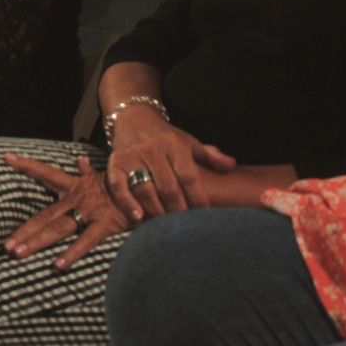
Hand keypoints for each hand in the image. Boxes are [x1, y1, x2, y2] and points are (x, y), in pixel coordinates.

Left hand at [3, 155, 133, 269]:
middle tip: (6, 246)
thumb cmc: (128, 186)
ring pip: (57, 228)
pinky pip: (86, 241)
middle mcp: (78, 198)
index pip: (46, 173)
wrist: (152, 187)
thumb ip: (88, 171)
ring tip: (18, 253)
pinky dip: (72, 253)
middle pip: (44, 215)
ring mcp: (90, 211)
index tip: (6, 158)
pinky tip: (58, 264)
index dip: (27, 165)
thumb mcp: (106, 176)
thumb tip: (80, 160)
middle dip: (24, 230)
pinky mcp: (105, 223)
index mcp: (76, 186)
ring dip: (36, 241)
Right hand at [105, 108, 232, 220]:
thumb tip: (231, 165)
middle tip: (186, 228)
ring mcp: (132, 156)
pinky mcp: (114, 162)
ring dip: (157, 212)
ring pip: (146, 190)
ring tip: (165, 227)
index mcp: (174, 145)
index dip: (198, 198)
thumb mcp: (188, 141)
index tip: (205, 215)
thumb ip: (209, 156)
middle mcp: (153, 149)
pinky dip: (127, 203)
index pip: (189, 176)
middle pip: (168, 188)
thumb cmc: (165, 136)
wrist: (133, 117)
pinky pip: (119, 187)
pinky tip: (138, 218)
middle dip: (179, 211)